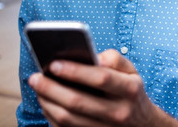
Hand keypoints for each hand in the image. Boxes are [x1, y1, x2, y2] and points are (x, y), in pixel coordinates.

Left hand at [28, 49, 172, 126]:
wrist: (142, 123)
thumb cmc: (131, 91)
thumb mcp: (131, 71)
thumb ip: (114, 59)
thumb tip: (91, 57)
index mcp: (130, 90)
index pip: (101, 78)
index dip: (76, 71)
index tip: (54, 63)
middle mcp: (119, 112)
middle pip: (78, 101)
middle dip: (52, 88)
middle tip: (35, 77)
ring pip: (68, 119)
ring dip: (47, 102)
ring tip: (38, 88)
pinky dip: (51, 116)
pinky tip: (46, 102)